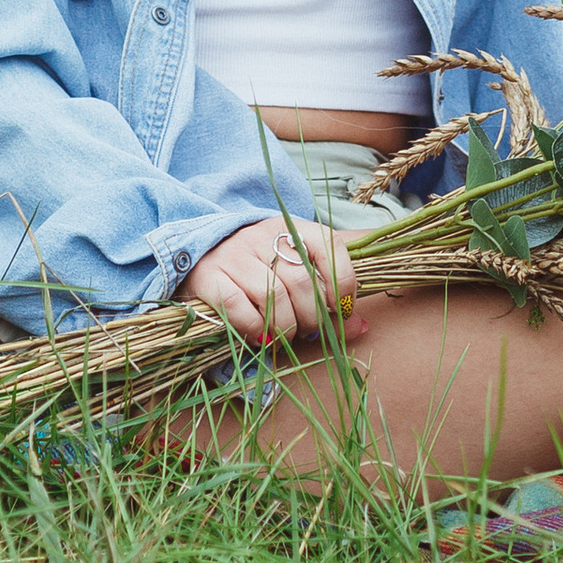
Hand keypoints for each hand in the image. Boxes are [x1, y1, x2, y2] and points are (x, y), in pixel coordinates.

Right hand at [183, 215, 357, 345]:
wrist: (201, 250)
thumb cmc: (259, 264)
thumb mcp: (294, 268)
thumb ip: (328, 296)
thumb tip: (361, 326)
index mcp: (291, 227)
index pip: (330, 245)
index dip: (344, 282)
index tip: (341, 308)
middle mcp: (263, 236)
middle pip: (303, 282)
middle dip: (313, 317)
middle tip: (308, 330)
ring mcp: (235, 255)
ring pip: (274, 298)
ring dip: (285, 328)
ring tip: (284, 334)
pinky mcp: (209, 276)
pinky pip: (239, 309)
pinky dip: (254, 329)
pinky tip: (259, 335)